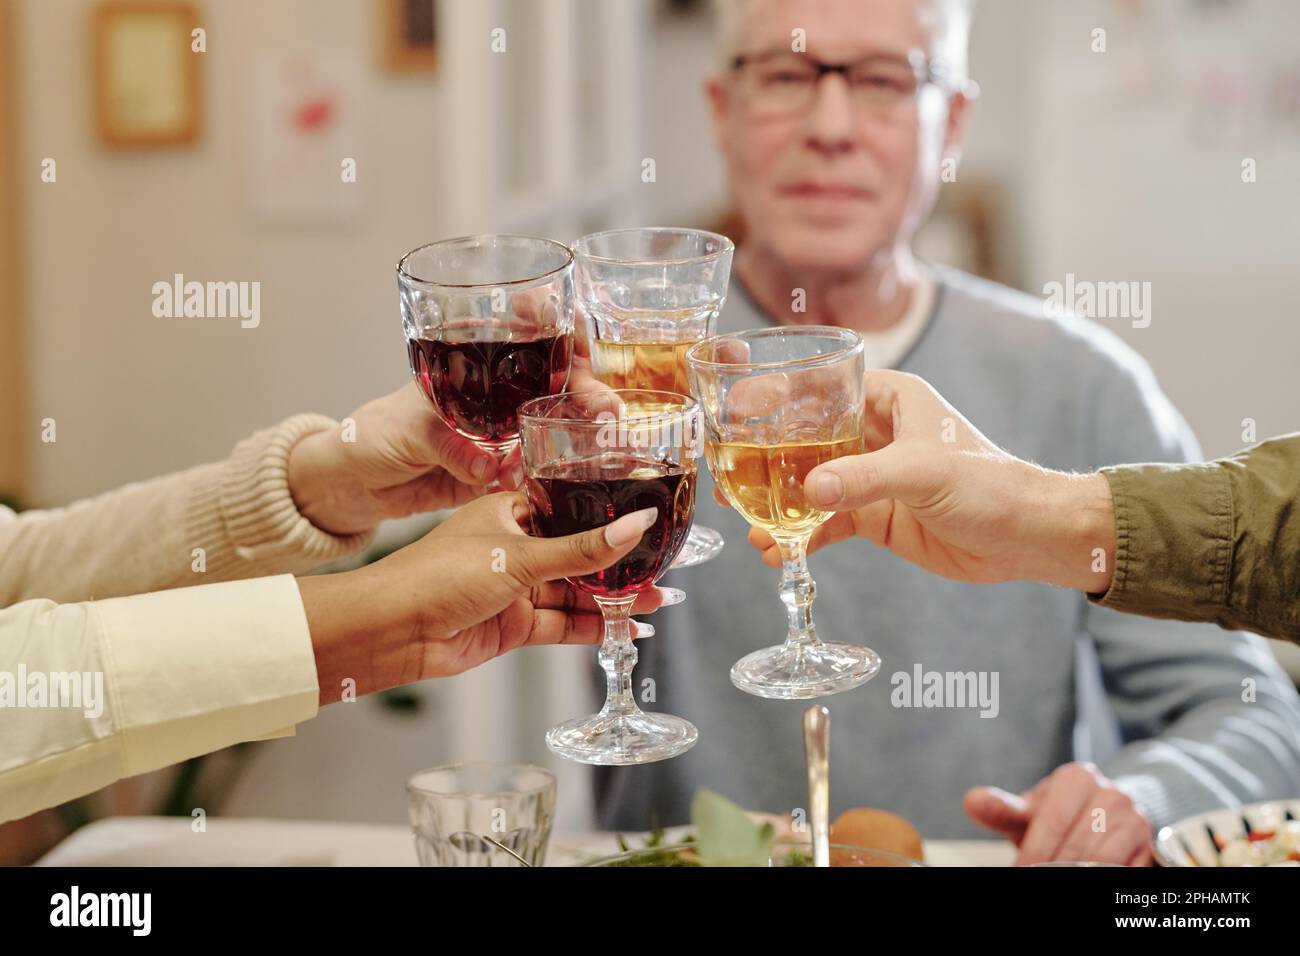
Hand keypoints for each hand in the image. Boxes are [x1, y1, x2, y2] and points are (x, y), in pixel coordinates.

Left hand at [287, 383, 510, 535]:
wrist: (347, 481)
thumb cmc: (371, 436)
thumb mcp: (410, 433)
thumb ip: (449, 448)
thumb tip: (487, 466)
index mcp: (460, 390)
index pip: (502, 391)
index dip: (522, 403)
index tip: (534, 419)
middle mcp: (473, 421)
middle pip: (513, 428)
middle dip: (524, 442)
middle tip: (523, 458)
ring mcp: (473, 453)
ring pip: (509, 459)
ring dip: (516, 469)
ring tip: (512, 476)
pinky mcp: (469, 485)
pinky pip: (496, 487)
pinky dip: (504, 490)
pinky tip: (508, 489)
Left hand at [299, 492, 677, 702]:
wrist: (394, 631)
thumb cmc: (440, 574)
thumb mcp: (521, 556)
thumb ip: (584, 550)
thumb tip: (636, 526)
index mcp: (510, 511)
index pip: (570, 508)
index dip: (608, 516)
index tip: (648, 522)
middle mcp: (515, 547)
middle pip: (577, 554)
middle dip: (617, 565)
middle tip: (662, 568)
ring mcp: (515, 588)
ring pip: (574, 592)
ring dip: (611, 599)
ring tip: (656, 600)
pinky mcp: (514, 625)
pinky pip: (563, 624)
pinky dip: (593, 627)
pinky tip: (625, 628)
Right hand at [746, 370, 1116, 592]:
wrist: (1026, 537)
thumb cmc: (989, 483)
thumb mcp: (924, 472)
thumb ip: (864, 479)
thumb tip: (807, 492)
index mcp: (889, 399)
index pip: (822, 387)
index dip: (777, 396)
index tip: (738, 410)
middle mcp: (875, 433)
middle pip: (806, 439)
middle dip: (766, 460)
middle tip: (727, 478)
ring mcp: (872, 477)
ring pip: (811, 484)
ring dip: (778, 504)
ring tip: (746, 523)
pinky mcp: (875, 516)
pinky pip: (827, 522)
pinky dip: (801, 536)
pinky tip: (777, 552)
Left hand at [964, 763, 1153, 865]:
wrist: (1106, 813)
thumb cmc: (1060, 816)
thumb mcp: (1030, 810)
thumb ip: (1002, 809)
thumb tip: (972, 800)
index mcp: (1076, 778)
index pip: (1052, 823)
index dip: (1034, 854)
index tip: (1021, 871)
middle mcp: (1109, 793)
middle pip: (1077, 845)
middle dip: (1054, 869)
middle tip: (1036, 878)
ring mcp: (1134, 818)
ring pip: (1103, 859)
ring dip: (1081, 874)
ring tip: (1063, 882)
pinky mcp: (1150, 843)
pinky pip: (1128, 868)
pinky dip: (1107, 876)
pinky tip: (1090, 878)